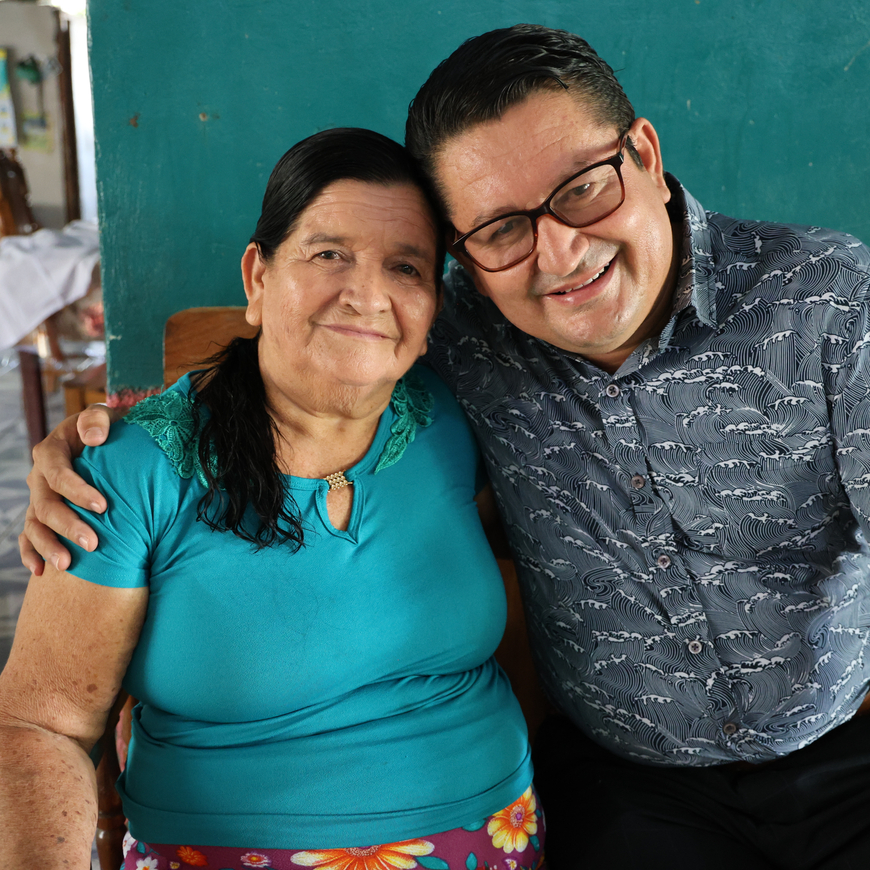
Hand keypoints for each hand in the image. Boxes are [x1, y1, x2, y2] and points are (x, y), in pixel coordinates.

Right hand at [19, 404, 120, 574]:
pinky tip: (41, 571)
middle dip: (68, 526)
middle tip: (93, 544)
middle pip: (46, 505)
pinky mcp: (41, 513)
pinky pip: (28, 536)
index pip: (59, 474)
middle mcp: (40, 476)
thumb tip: (95, 437)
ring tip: (67, 565)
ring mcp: (38, 497)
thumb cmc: (108, 427)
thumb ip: (97, 419)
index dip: (78, 491)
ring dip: (48, 545)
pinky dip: (31, 553)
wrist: (105, 439)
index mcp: (52, 451)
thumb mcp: (104, 415)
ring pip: (35, 525)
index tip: (104, 506)